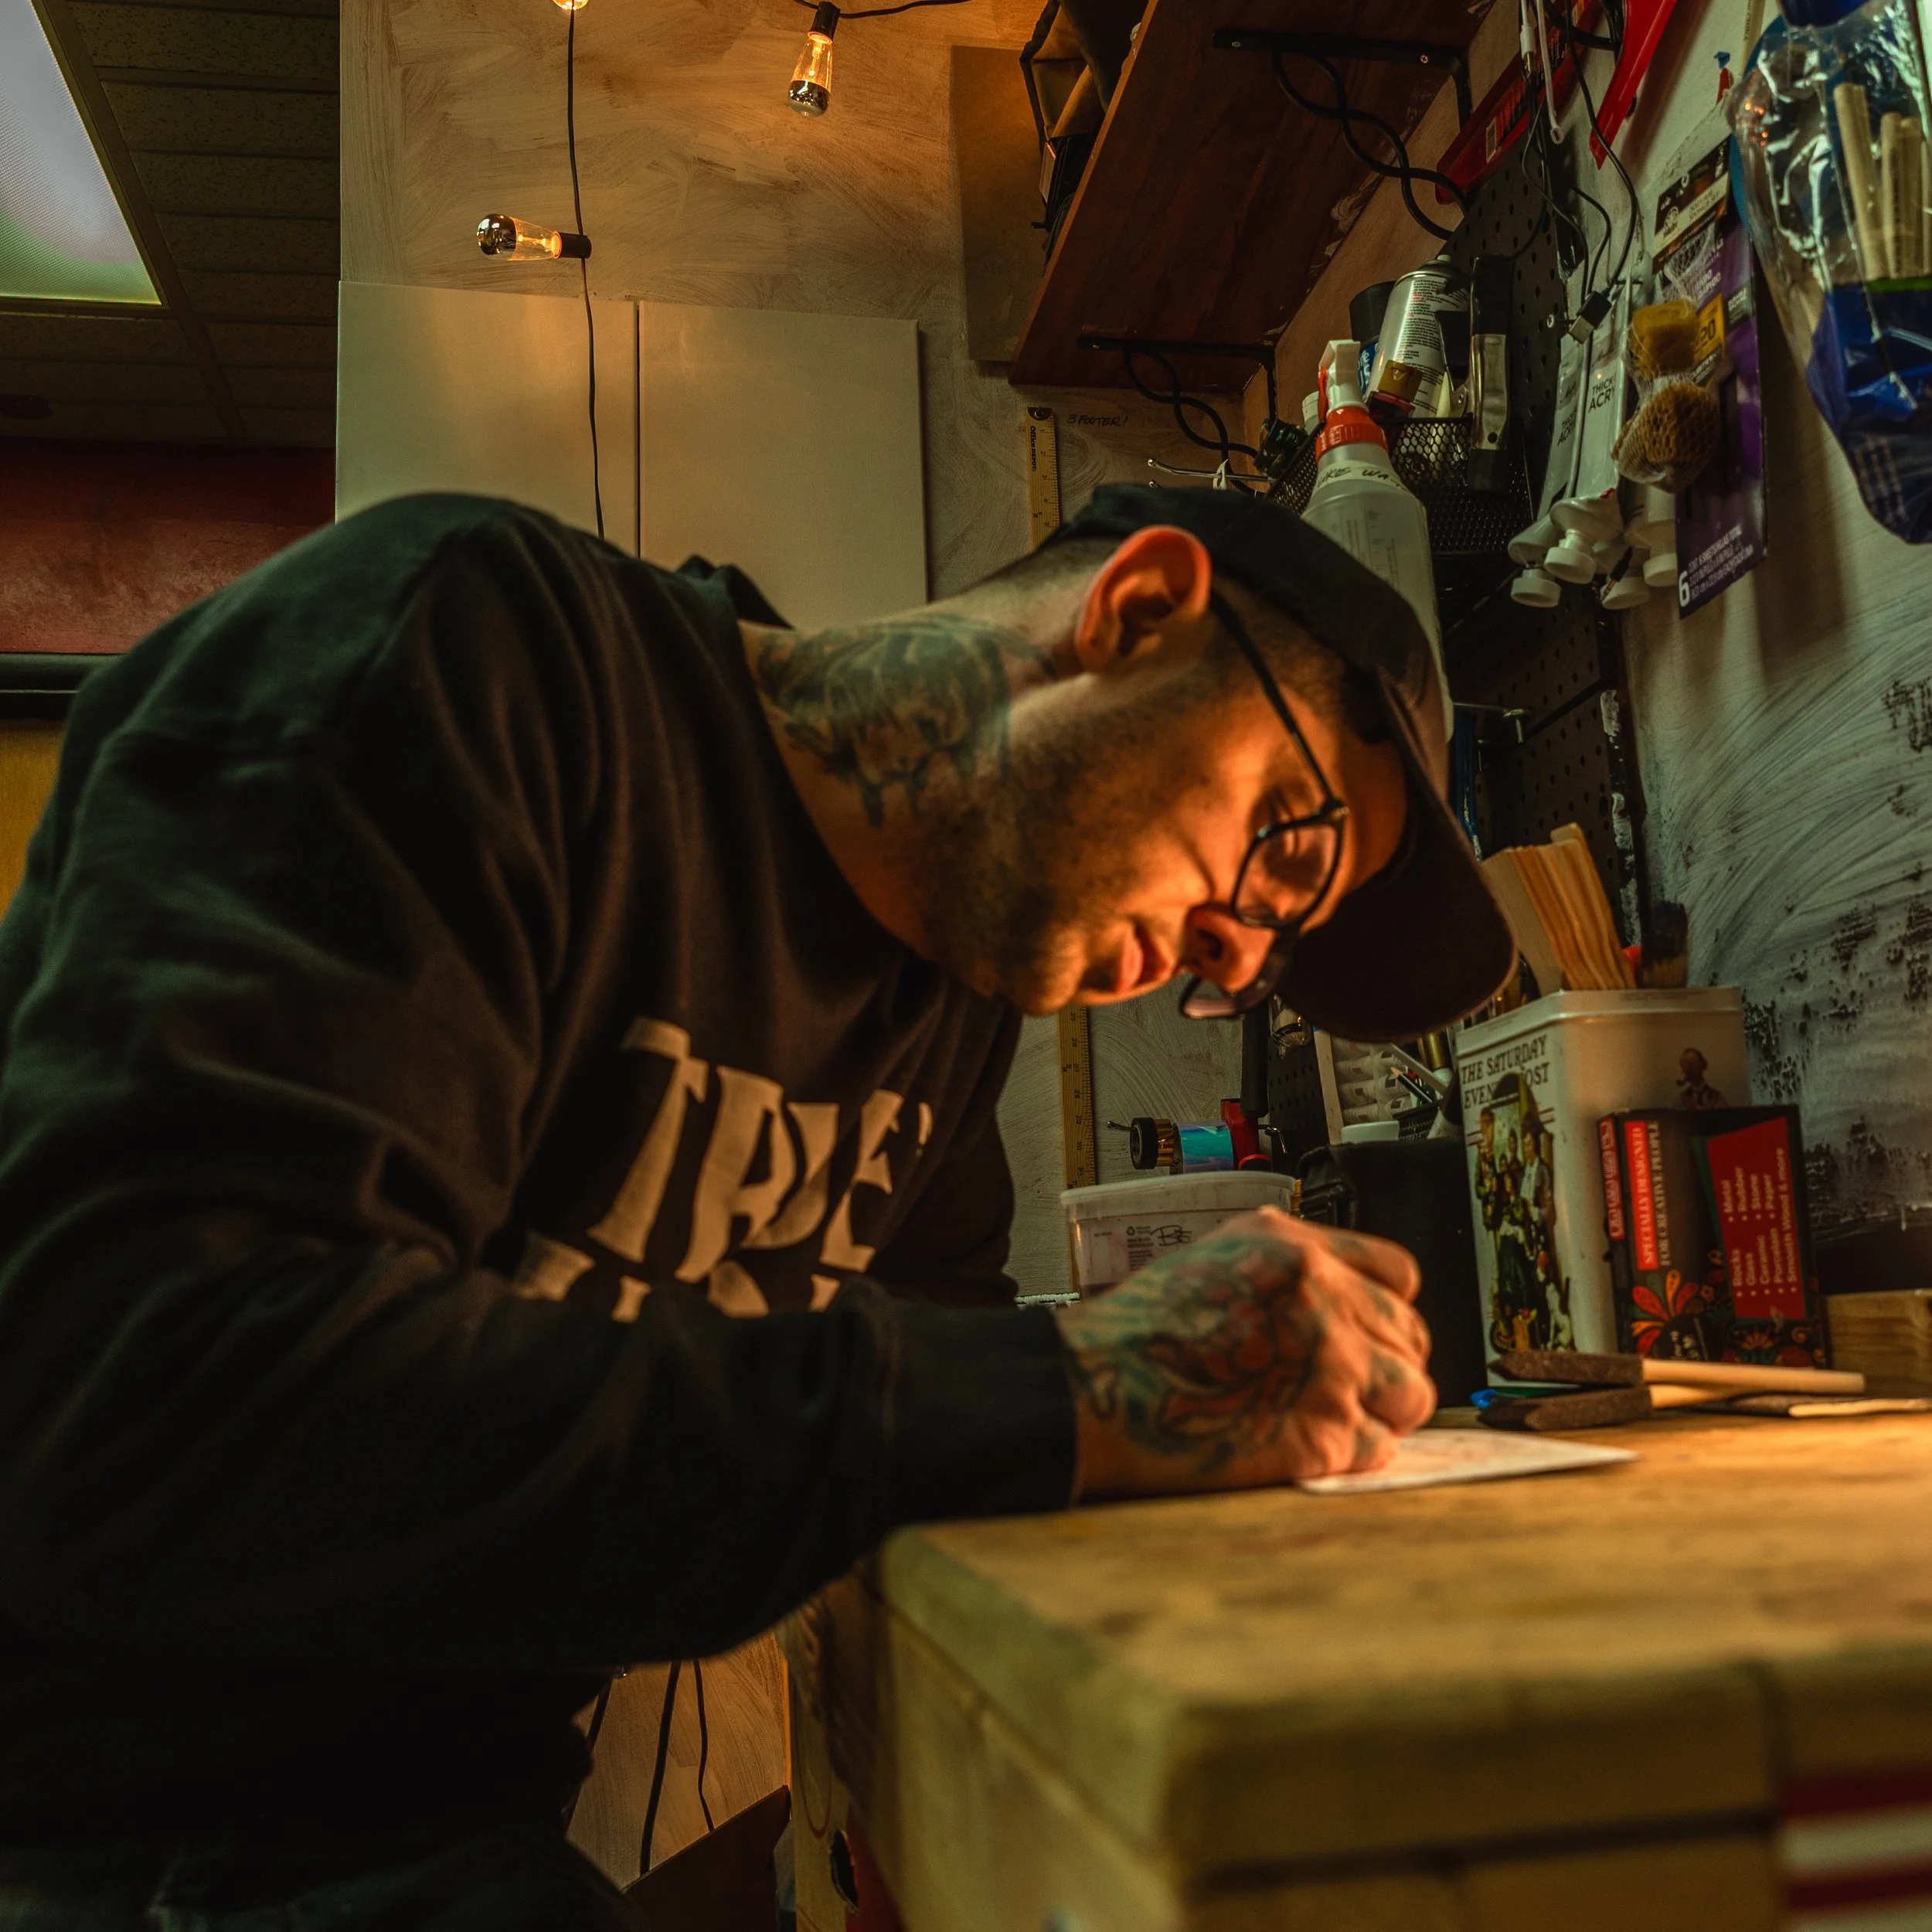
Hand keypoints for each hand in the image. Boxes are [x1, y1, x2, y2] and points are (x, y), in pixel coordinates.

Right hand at [1053, 1209, 1434, 1496]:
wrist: (1095, 1386)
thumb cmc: (1139, 1331)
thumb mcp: (1218, 1258)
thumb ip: (1288, 1271)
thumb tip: (1340, 1303)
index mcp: (1296, 1250)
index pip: (1398, 1275)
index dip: (1384, 1309)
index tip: (1369, 1331)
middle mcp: (1325, 1298)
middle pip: (1412, 1337)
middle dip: (1387, 1366)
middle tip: (1347, 1387)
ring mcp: (1333, 1365)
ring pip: (1412, 1395)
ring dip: (1384, 1413)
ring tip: (1332, 1419)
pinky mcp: (1326, 1433)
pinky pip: (1381, 1448)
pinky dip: (1354, 1455)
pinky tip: (1307, 1445)